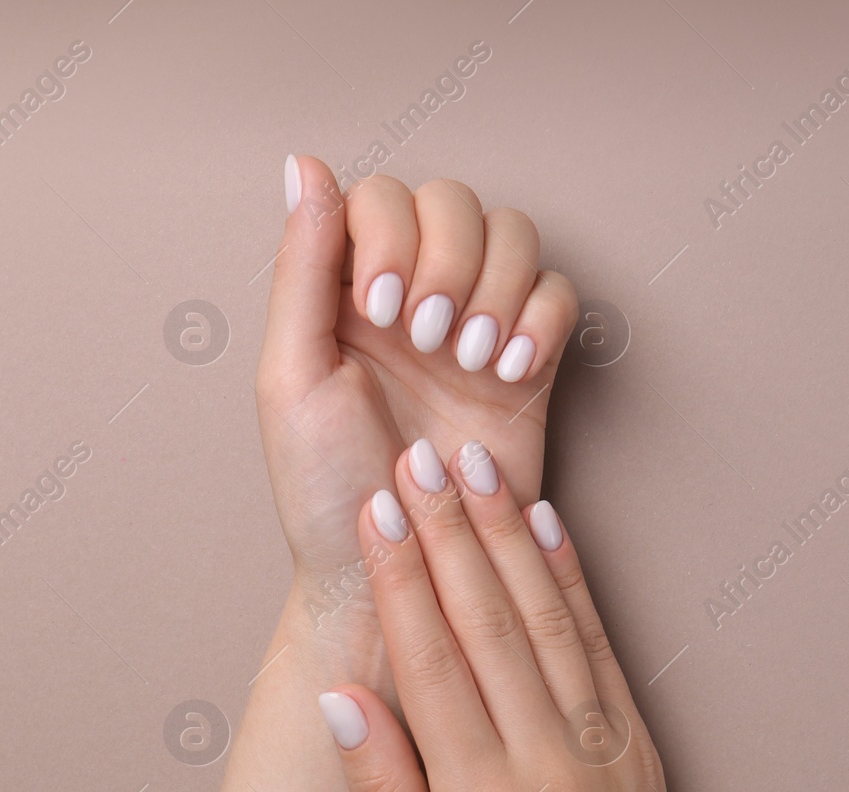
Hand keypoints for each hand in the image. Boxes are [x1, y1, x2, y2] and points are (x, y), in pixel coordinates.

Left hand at [257, 155, 576, 633]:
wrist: (398, 570)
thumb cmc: (326, 489)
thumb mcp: (290, 378)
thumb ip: (300, 268)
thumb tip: (303, 165)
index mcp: (344, 291)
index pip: (382, 196)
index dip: (391, 234)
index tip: (379, 308)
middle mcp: (413, 296)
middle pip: (455, 202)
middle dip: (448, 258)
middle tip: (428, 338)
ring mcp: (474, 325)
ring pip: (513, 235)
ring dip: (496, 286)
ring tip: (469, 360)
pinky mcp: (528, 363)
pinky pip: (558, 294)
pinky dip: (541, 319)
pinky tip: (508, 372)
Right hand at [315, 441, 776, 791]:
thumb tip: (341, 697)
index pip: (432, 661)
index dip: (401, 577)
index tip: (379, 510)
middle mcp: (547, 758)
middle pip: (488, 621)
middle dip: (449, 529)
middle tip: (417, 457)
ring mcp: (601, 745)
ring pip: (547, 618)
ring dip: (508, 534)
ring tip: (475, 466)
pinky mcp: (639, 743)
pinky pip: (602, 645)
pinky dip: (574, 580)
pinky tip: (549, 525)